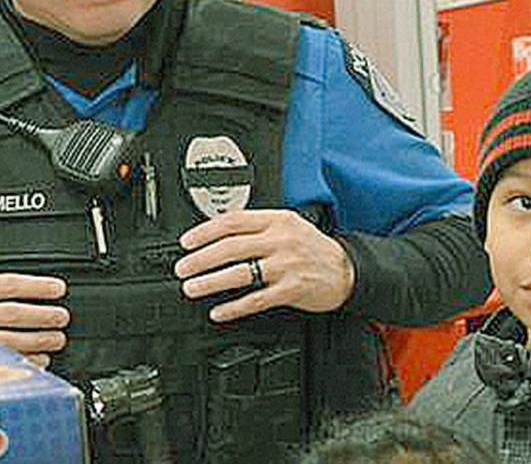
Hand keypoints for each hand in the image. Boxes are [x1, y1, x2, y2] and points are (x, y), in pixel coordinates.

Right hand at [0, 273, 69, 367]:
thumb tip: (3, 284)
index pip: (8, 285)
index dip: (38, 287)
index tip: (58, 288)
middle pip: (14, 315)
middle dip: (44, 316)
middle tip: (62, 317)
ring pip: (6, 342)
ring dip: (37, 341)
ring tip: (56, 340)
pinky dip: (16, 364)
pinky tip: (33, 364)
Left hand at [174, 210, 355, 322]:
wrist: (348, 270)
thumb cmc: (315, 249)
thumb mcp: (291, 226)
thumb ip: (260, 226)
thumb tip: (221, 233)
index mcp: (279, 220)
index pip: (234, 221)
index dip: (205, 232)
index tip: (187, 242)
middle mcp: (281, 241)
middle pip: (232, 247)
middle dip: (201, 259)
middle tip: (182, 268)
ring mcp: (287, 265)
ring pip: (240, 273)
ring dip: (210, 282)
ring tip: (192, 288)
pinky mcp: (292, 289)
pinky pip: (256, 299)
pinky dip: (233, 307)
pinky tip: (219, 311)